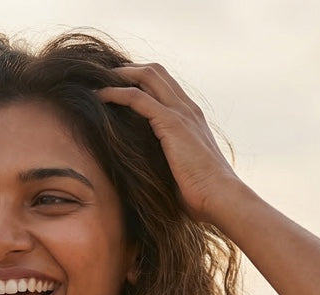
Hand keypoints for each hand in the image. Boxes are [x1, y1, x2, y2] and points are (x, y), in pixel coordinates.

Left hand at [97, 65, 242, 224]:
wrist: (221, 198)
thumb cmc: (203, 196)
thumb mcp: (181, 173)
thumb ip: (167, 164)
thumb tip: (146, 175)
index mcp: (192, 118)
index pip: (165, 85)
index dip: (141, 80)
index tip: (118, 87)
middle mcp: (187, 108)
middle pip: (155, 72)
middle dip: (128, 70)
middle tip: (103, 78)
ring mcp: (181, 113)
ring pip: (147, 76)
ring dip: (120, 75)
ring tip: (98, 81)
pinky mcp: (171, 123)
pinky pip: (138, 98)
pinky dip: (116, 93)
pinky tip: (99, 96)